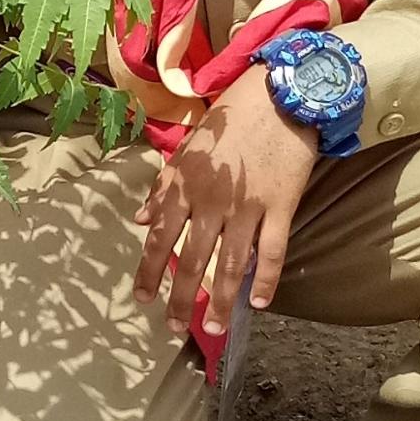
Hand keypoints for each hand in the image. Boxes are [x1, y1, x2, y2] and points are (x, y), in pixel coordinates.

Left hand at [133, 69, 317, 339]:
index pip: (159, 237)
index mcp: (184, 184)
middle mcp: (211, 200)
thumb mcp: (188, 148)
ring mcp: (247, 205)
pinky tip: (259, 303)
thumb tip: (139, 220)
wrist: (280, 92)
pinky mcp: (281, 206)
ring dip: (221, 300)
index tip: (142, 299)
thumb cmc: (232, 118)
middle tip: (173, 327)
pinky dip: (266, 280)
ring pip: (230, 264)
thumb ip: (163, 186)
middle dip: (180, 298)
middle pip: (192, 258)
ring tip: (215, 328)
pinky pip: (272, 251)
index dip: (149, 271)